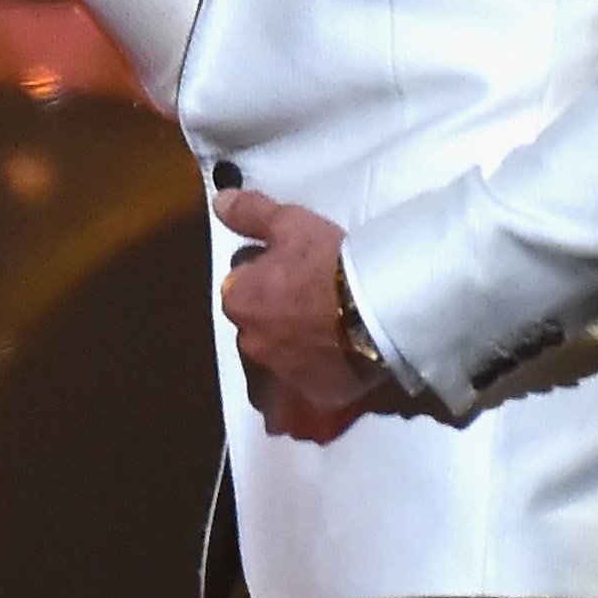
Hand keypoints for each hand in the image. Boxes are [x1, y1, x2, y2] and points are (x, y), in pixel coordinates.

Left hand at [215, 189, 395, 441]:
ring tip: (334, 329)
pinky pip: (313, 380)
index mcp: (239, 302)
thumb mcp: (289, 223)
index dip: (266, 277)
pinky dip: (323, 370)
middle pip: (260, 325)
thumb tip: (218, 202)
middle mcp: (251, 343)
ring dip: (299, 344)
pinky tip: (345, 355)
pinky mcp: (316, 394)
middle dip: (278, 315)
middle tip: (315, 298)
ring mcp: (283, 373)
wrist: (378, 308)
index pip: (241, 288)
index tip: (293, 269)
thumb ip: (250, 213)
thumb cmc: (328, 261)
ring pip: (285, 355)